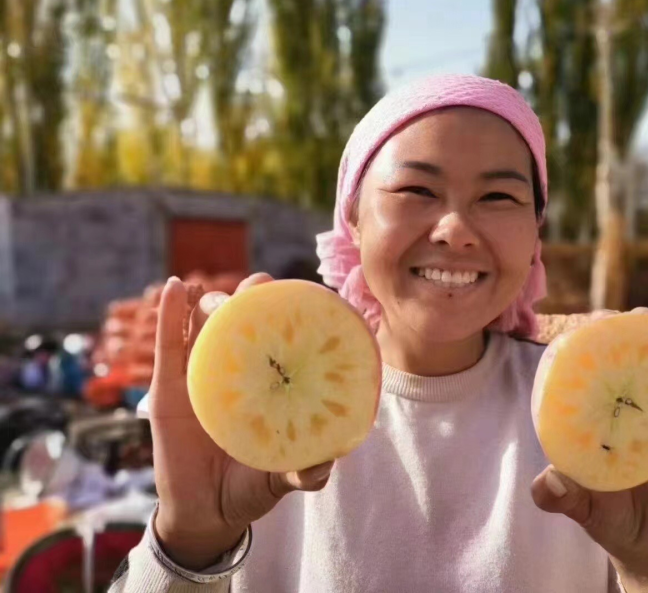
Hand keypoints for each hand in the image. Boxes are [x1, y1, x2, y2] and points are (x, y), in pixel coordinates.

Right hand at [150, 274, 334, 569]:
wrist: (205, 515)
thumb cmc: (250, 488)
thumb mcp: (281, 478)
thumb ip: (304, 472)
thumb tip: (327, 464)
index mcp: (265, 386)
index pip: (277, 339)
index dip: (286, 313)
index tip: (302, 295)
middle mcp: (235, 374)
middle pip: (240, 322)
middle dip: (250, 297)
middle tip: (260, 285)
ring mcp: (199, 378)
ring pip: (202, 326)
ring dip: (210, 300)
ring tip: (215, 288)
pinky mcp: (167, 391)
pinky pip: (168, 346)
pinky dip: (170, 314)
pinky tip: (176, 289)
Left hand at [531, 309, 647, 590]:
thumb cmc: (605, 515)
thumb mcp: (579, 506)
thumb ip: (558, 497)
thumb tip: (549, 483)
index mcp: (586, 413)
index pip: (580, 365)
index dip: (584, 337)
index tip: (590, 321)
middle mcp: (618, 403)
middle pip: (619, 351)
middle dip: (624, 325)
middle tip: (635, 319)